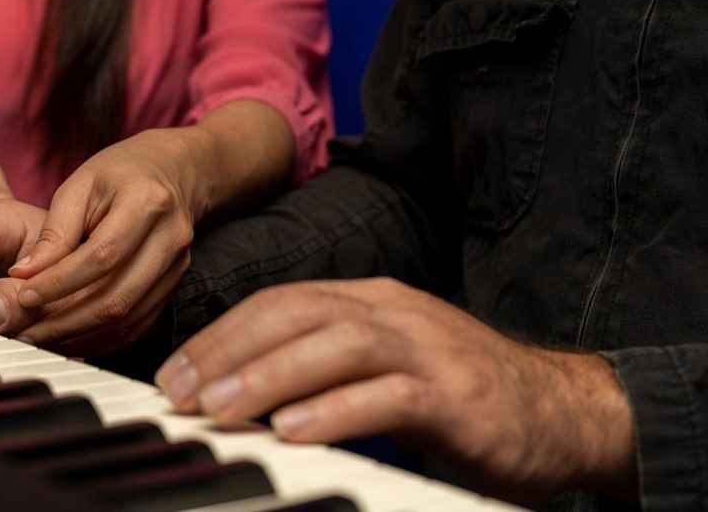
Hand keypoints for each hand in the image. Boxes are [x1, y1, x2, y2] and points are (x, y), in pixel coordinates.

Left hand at [4, 129, 196, 355]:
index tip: (24, 295)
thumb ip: (54, 232)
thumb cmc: (120, 173)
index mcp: (147, 202)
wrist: (172, 171)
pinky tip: (70, 336)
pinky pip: (138, 324)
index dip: (60, 282)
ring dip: (80, 335)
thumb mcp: (80, 186)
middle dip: (66, 321)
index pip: (102, 256)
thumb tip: (23, 276)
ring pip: (128, 318)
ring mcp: (178, 265)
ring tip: (41, 337)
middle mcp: (170, 238)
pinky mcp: (174, 284)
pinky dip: (101, 338)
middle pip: (118, 296)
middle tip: (25, 330)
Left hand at [155, 278, 637, 502]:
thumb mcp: (383, 365)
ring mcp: (425, 347)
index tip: (176, 374)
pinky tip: (294, 432)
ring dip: (270, 377)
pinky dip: (335, 411)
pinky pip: (386, 396)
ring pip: (335, 346)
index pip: (280, 303)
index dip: (222, 335)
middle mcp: (392, 311)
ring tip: (221, 410)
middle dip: (231, 351)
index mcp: (369, 300)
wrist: (558, 409)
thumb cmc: (458, 390)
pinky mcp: (454, 393)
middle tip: (181, 393)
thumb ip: (323, 367)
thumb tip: (242, 391)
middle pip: (297, 314)